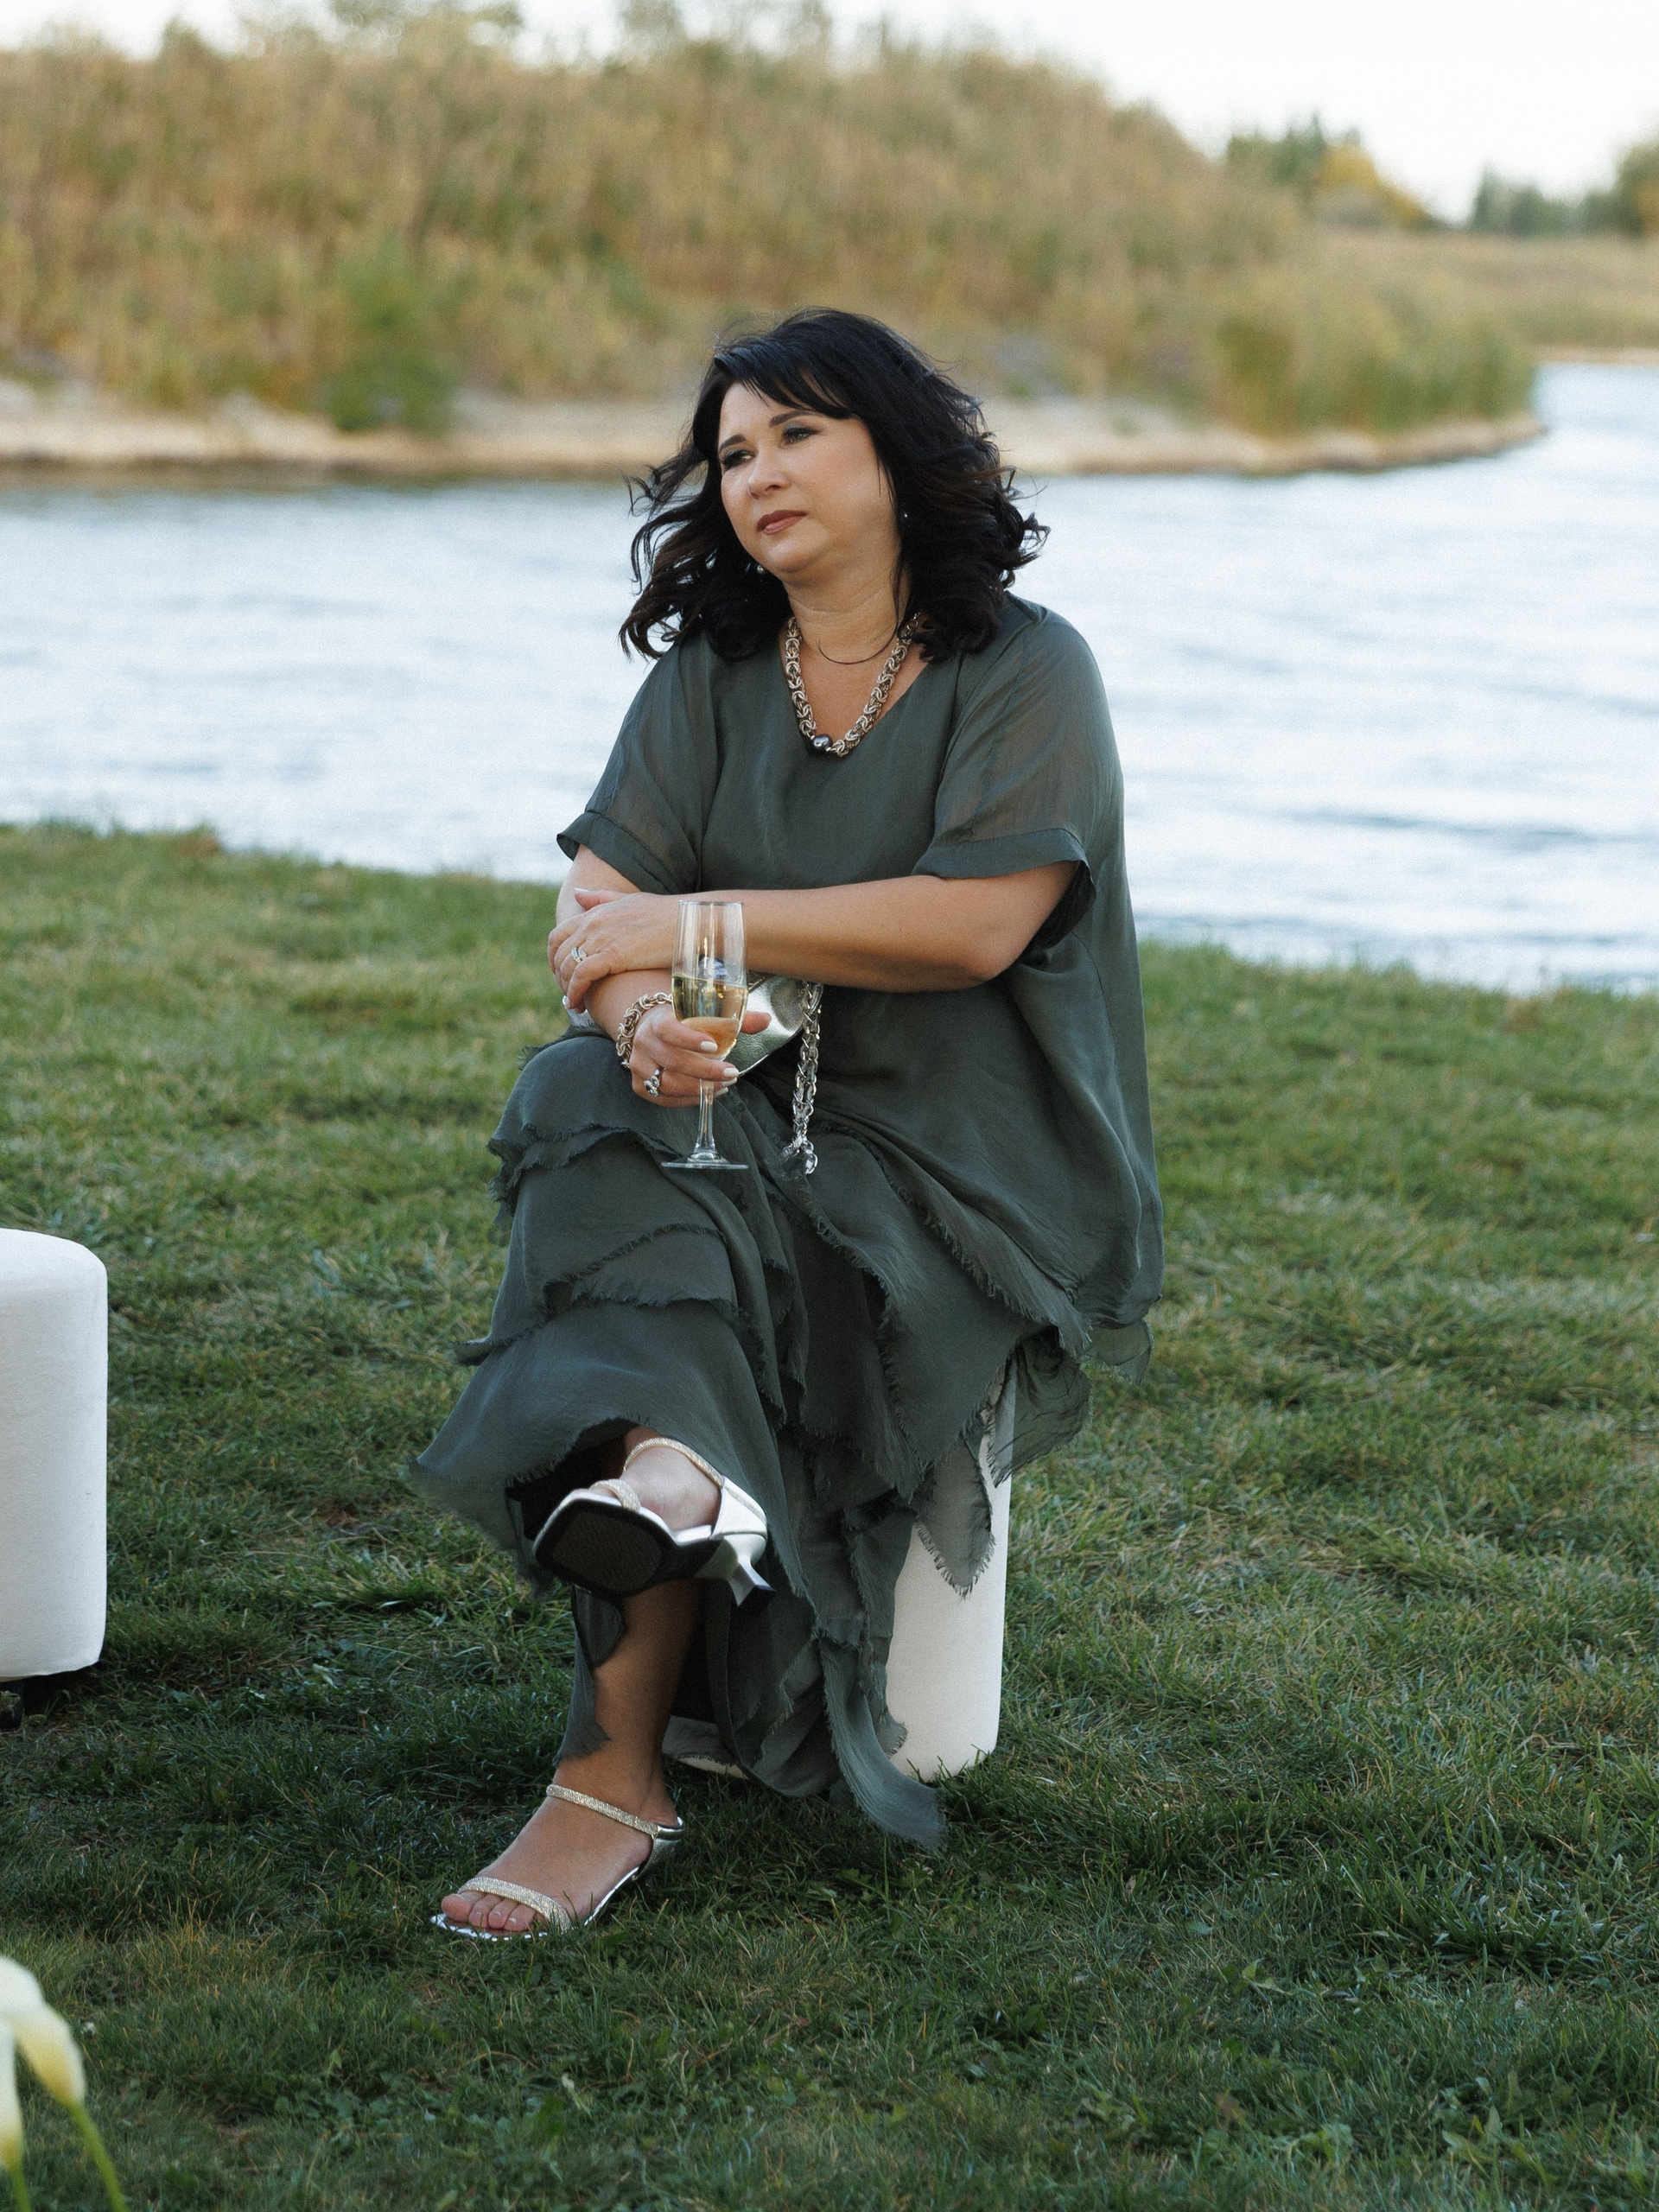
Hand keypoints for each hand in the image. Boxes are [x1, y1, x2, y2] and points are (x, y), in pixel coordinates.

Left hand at [550, 887, 678, 1010]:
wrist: (688, 920)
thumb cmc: (666, 913)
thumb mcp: (630, 900)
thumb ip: (602, 898)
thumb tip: (578, 893)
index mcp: (596, 912)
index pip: (558, 936)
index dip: (554, 959)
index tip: (562, 976)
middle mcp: (593, 923)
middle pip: (559, 954)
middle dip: (559, 978)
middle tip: (568, 995)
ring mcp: (601, 937)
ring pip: (567, 966)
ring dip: (566, 989)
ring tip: (573, 1004)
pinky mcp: (613, 954)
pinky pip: (582, 975)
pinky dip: (575, 992)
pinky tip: (579, 1006)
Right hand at [628, 1002, 769, 1106]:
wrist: (649, 1028)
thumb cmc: (679, 1021)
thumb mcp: (701, 1013)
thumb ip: (733, 1018)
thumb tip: (765, 1020)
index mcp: (657, 1021)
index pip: (669, 1030)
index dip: (689, 1039)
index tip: (714, 1047)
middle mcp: (644, 1043)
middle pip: (673, 1062)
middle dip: (705, 1071)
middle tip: (732, 1073)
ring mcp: (639, 1067)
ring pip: (668, 1084)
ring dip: (699, 1088)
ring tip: (724, 1085)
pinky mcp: (639, 1086)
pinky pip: (664, 1098)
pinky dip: (688, 1099)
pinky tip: (708, 1093)